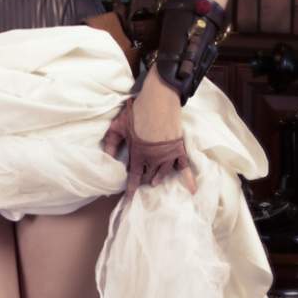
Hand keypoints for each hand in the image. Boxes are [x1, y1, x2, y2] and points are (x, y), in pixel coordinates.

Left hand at [103, 70, 195, 196]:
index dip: (131, 188)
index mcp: (138, 154)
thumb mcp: (118, 126)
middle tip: (140, 182)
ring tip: (154, 182)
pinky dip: (188, 178)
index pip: (133, 176)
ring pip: (163, 173)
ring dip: (157, 178)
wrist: (159, 99)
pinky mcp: (178, 149)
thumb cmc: (137, 111)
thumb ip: (112, 144)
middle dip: (143, 179)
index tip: (128, 199)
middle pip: (148, 176)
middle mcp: (154, 158)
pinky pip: (184, 167)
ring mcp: (168, 155)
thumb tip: (106, 157)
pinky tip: (191, 190)